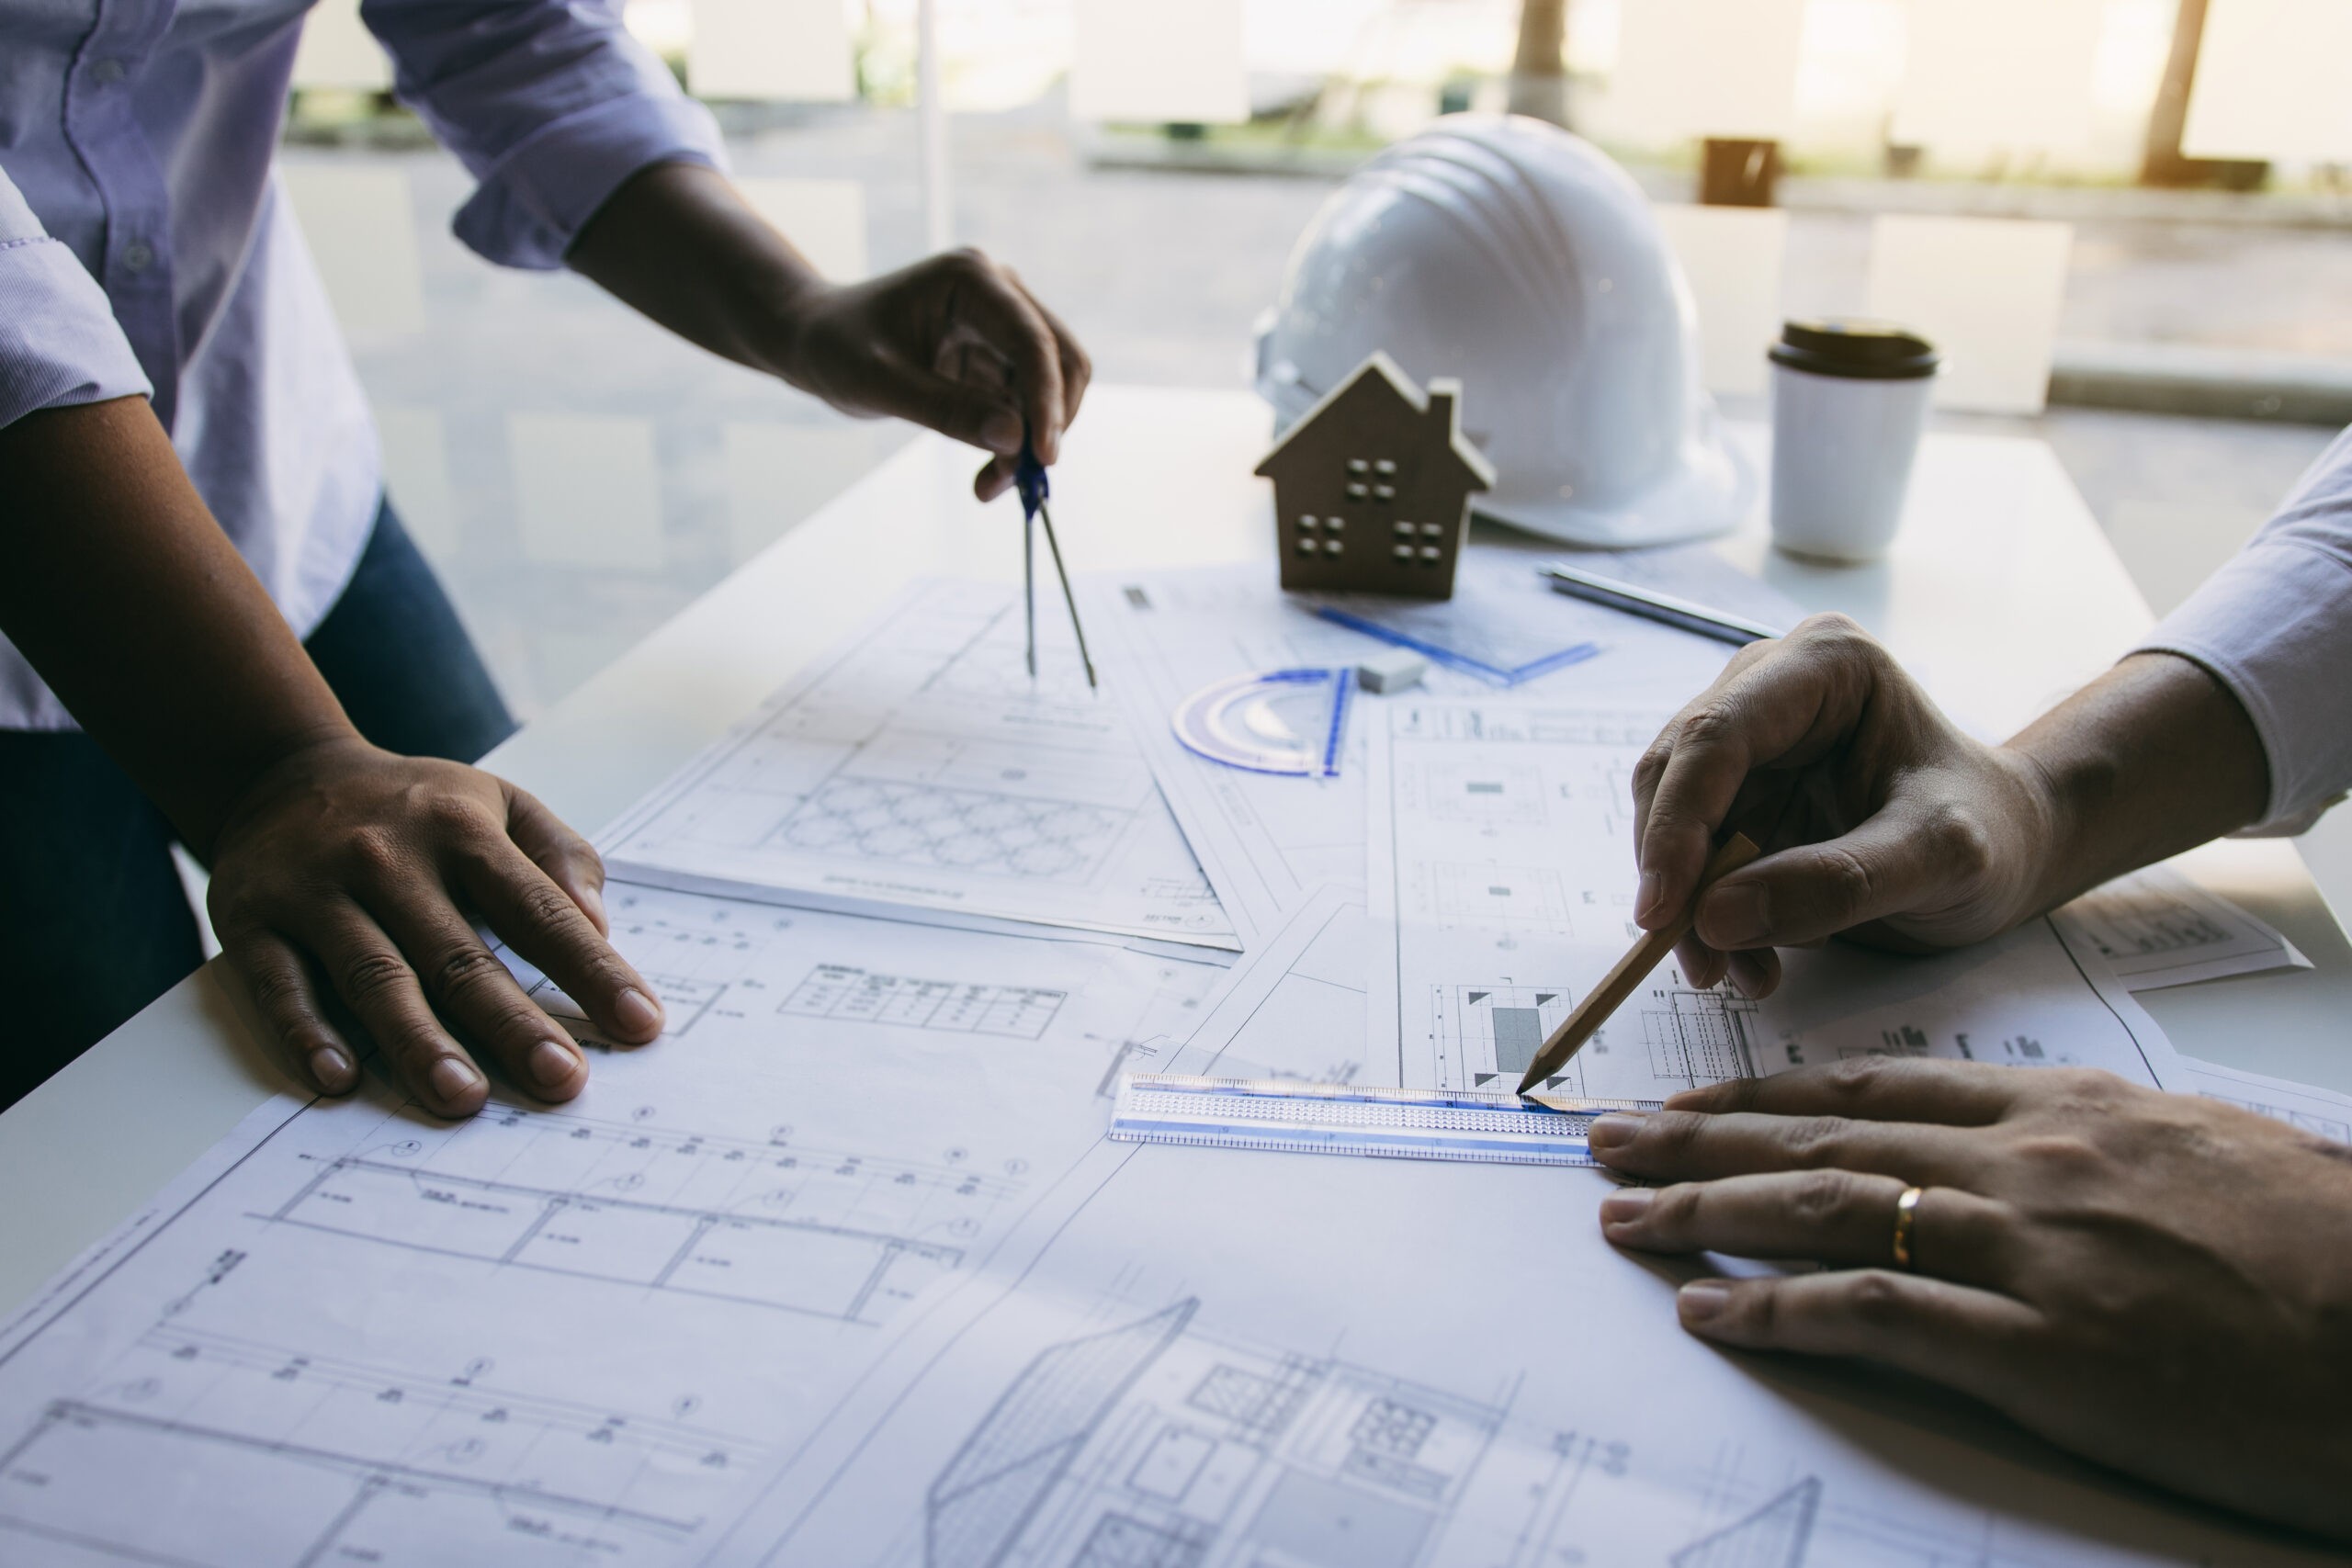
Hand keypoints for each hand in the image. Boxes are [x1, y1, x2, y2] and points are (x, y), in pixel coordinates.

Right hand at [204, 737, 664, 1115]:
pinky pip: (280, 984)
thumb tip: (598, 928)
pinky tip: (338, 1080)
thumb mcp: (498, 803)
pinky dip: (305, 1033)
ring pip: (374, 976)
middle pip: (459, 956)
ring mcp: (317, 892)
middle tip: (561, 1081)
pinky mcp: (252, 921)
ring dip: (417, 1041)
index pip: (539, 910)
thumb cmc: (415, 808)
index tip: (640, 1024)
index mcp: (462, 832)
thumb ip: (559, 858)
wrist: (279, 772)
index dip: (592, 969)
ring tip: (462, 1097)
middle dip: (514, 1023)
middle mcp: (389, 860)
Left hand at [770, 248, 1091, 502]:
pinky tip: (987, 476)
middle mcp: (999, 294)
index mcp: (971, 279)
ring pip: (1047, 391)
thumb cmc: (835, 346)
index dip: (1046, 400)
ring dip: (1029, 444)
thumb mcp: (879, 382)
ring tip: (988, 487)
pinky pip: (1025, 407)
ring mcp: (1001, 326)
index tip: (1043, 458)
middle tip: (1024, 483)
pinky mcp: (995, 358)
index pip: (1031, 340)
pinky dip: (1013, 446)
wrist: (813, 341)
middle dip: (1049, 423)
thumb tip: (1016, 440)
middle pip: (1061, 360)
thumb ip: (947, 409)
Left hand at [1588, 1057, 2351, 1540]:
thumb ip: (2099, 1149)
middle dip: (1697, 1138)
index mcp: (2065, 1112)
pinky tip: (1708, 1310)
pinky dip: (1775, 1307)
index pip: (1878, 1089)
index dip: (1768, 1095)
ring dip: (1702, 1213)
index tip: (1696, 1104)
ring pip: (1821, 1207)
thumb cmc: (2331, 1246)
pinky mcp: (2041, 1350)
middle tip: (1605, 1140)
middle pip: (1819, 1135)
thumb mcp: (2206, 1156)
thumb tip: (2030, 1157)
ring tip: (1620, 1218)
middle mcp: (2026, 1164)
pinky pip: (1873, 1313)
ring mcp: (2028, 1252)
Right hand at [1630, 614, 2056, 997]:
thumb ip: (1837, 884)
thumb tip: (1714, 917)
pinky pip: (1693, 857)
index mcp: (1824, 665)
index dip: (1676, 823)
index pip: (1717, 736)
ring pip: (1670, 822)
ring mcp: (1751, 742)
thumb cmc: (1993, 834)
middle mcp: (1770, 687)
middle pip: (1675, 776)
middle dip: (1677, 875)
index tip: (1662, 911)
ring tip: (1743, 975)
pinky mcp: (1741, 795)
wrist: (2011, 850)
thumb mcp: (1939, 861)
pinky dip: (1710, 918)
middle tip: (1698, 961)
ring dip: (1691, 908)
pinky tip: (1754, 962)